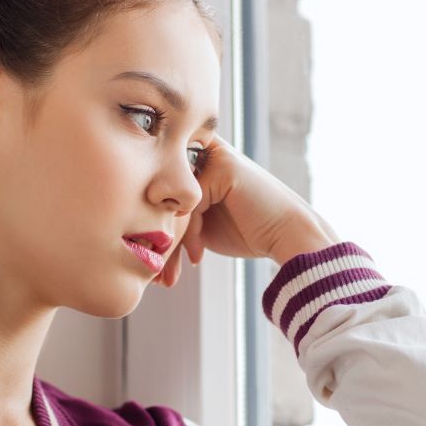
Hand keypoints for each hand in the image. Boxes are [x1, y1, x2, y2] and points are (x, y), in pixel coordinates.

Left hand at [155, 134, 336, 286]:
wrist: (288, 235)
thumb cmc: (248, 231)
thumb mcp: (202, 224)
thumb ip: (175, 217)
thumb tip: (137, 234)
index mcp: (196, 161)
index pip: (158, 189)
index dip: (152, 226)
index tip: (150, 263)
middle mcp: (202, 151)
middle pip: (162, 194)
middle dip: (157, 237)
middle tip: (156, 274)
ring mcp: (213, 154)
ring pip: (173, 201)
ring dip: (170, 242)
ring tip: (169, 274)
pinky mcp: (223, 165)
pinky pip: (191, 203)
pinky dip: (190, 234)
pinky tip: (198, 256)